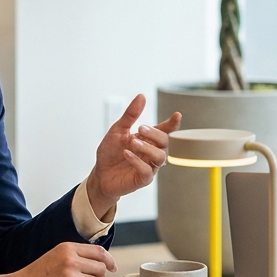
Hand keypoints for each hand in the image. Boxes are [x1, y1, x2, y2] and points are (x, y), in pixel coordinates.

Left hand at [84, 94, 182, 218]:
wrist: (100, 174)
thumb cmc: (110, 153)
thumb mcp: (117, 130)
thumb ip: (130, 115)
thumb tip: (141, 97)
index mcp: (147, 139)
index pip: (164, 130)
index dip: (172, 124)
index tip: (177, 115)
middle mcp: (150, 152)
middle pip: (164, 141)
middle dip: (154, 134)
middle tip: (140, 128)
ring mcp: (149, 166)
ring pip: (160, 157)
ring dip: (147, 148)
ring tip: (132, 143)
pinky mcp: (143, 179)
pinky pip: (147, 171)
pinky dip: (137, 161)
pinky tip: (127, 154)